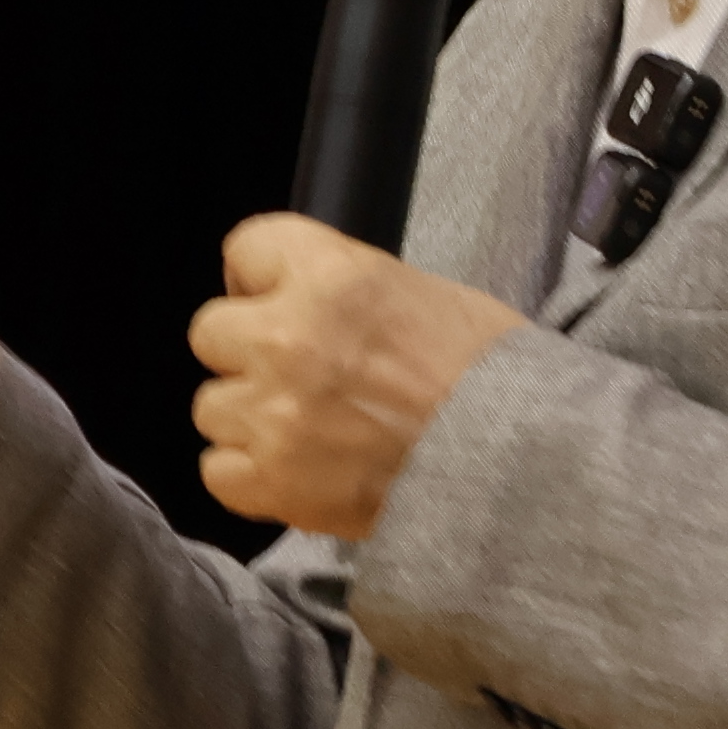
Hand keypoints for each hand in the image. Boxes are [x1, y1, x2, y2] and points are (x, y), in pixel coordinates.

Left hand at [187, 214, 529, 539]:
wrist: (516, 465)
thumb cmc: (488, 376)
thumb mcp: (423, 293)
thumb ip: (345, 292)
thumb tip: (305, 302)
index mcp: (332, 276)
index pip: (245, 248)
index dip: (260, 275)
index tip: (275, 296)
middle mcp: (289, 337)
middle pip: (210, 330)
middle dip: (247, 349)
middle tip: (293, 371)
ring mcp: (273, 413)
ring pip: (210, 405)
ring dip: (248, 416)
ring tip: (302, 429)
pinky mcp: (272, 480)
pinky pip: (217, 470)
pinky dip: (249, 474)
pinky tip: (294, 470)